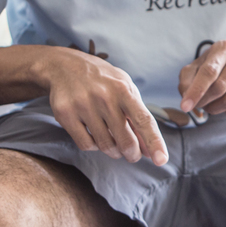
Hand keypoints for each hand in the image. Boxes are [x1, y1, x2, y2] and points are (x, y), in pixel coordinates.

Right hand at [45, 48, 167, 165]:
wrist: (64, 66)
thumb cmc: (102, 81)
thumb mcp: (125, 89)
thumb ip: (138, 117)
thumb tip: (149, 151)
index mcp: (123, 89)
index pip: (144, 120)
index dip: (154, 142)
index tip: (161, 160)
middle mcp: (104, 97)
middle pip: (125, 141)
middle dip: (132, 154)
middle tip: (132, 155)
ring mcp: (83, 105)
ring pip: (105, 146)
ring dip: (113, 151)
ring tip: (113, 143)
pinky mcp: (65, 114)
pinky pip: (86, 144)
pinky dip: (94, 146)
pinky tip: (94, 136)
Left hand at [177, 39, 225, 119]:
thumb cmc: (216, 68)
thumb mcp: (197, 67)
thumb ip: (187, 80)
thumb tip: (186, 96)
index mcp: (224, 47)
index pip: (209, 72)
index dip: (196, 91)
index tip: (185, 107)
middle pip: (219, 88)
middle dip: (205, 102)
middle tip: (200, 105)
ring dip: (217, 109)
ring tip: (214, 104)